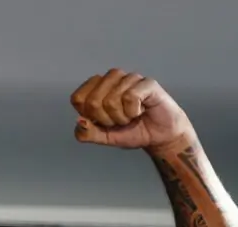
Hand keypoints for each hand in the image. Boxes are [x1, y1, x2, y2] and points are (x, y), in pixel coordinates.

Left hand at [70, 69, 193, 149]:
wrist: (159, 137)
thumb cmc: (132, 132)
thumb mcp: (104, 138)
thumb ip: (87, 133)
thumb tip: (80, 121)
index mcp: (96, 89)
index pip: (78, 98)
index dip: (89, 116)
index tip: (103, 121)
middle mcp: (110, 79)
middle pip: (93, 102)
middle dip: (106, 119)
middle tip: (120, 120)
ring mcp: (128, 79)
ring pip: (110, 100)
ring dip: (121, 117)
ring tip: (131, 115)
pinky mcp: (146, 82)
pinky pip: (129, 97)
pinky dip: (133, 111)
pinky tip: (141, 110)